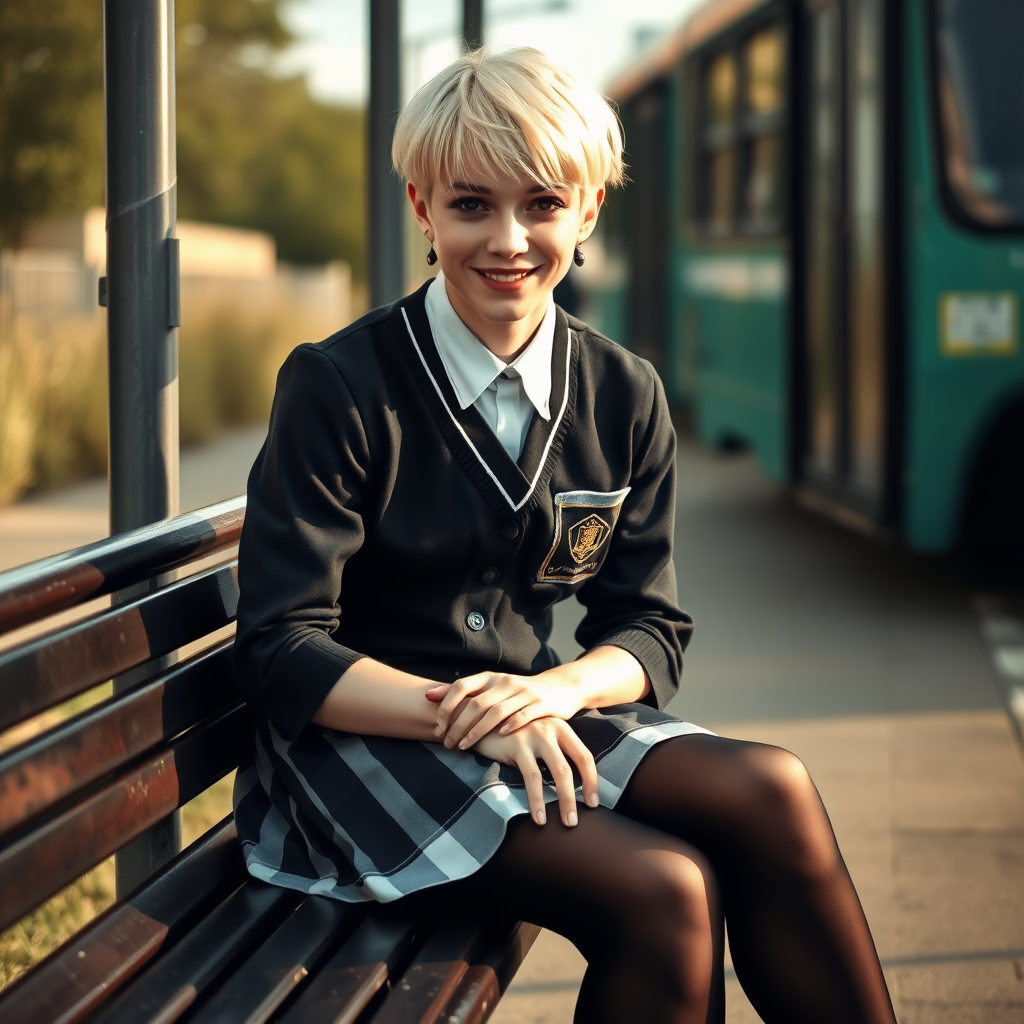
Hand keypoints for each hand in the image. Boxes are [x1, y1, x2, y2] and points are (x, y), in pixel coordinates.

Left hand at [427, 671, 581, 750]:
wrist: (561, 687)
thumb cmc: (519, 692)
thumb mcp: (492, 687)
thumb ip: (463, 691)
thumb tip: (428, 694)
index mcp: (490, 677)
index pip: (460, 686)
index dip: (446, 706)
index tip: (437, 727)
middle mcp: (504, 682)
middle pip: (475, 703)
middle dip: (457, 725)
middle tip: (446, 744)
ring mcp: (524, 692)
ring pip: (495, 712)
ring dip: (476, 731)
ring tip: (463, 746)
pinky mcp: (541, 704)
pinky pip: (523, 715)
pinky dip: (510, 725)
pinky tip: (500, 737)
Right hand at [473, 718, 599, 826]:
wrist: (480, 717)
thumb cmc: (511, 732)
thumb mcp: (537, 736)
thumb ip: (552, 751)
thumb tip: (568, 785)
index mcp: (560, 727)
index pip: (584, 756)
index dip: (592, 780)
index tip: (594, 802)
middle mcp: (551, 728)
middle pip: (573, 766)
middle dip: (579, 796)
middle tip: (578, 819)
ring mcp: (535, 735)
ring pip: (558, 772)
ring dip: (565, 800)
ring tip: (567, 822)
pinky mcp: (518, 744)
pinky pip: (532, 777)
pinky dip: (537, 800)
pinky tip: (539, 817)